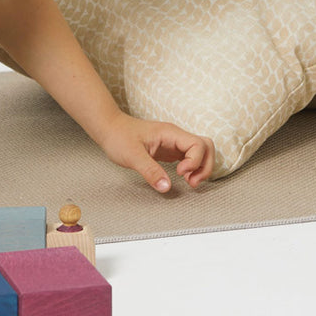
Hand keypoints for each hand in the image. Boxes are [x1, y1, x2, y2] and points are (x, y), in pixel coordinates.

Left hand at [100, 113, 214, 191]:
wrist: (108, 128)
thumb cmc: (118, 136)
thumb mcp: (132, 155)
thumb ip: (150, 171)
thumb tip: (166, 187)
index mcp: (170, 133)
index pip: (198, 144)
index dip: (195, 161)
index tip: (180, 173)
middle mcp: (175, 137)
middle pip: (206, 147)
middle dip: (205, 166)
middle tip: (192, 182)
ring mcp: (173, 143)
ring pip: (200, 152)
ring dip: (200, 168)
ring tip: (189, 182)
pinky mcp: (169, 151)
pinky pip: (189, 158)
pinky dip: (192, 169)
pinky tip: (182, 177)